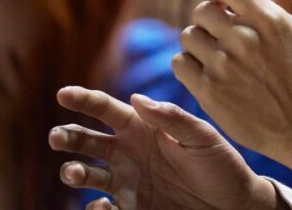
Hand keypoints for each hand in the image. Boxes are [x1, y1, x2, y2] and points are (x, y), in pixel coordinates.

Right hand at [48, 86, 277, 209]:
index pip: (108, 110)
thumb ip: (172, 118)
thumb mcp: (203, 138)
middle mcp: (129, 153)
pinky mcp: (131, 208)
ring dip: (73, 172)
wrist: (233, 205)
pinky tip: (102, 206)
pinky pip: (101, 208)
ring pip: (86, 174)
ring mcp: (127, 181)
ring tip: (75, 172)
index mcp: (145, 129)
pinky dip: (95, 208)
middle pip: (87, 141)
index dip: (85, 100)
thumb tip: (137, 98)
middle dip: (68, 136)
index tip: (63, 93)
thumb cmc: (221, 165)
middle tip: (58, 137)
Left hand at [175, 0, 291, 171]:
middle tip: (226, 36)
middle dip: (211, 20)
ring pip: (188, 36)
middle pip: (202, 9)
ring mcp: (224, 66)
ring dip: (200, 44)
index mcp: (267, 18)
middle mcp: (244, 39)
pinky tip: (209, 72)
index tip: (229, 7)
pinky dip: (189, 65)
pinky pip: (180, 63)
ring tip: (219, 57)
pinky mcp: (208, 91)